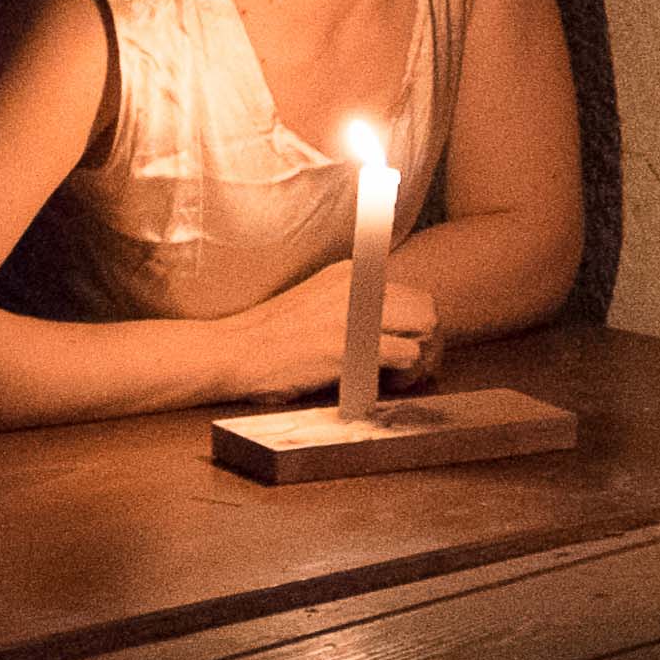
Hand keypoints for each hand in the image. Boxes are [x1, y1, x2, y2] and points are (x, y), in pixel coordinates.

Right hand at [218, 262, 438, 403]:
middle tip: (412, 366)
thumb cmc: (267, 337)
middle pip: (426, 305)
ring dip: (421, 356)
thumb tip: (382, 330)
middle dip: (427, 339)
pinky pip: (407, 354)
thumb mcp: (315, 302)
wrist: (232, 350)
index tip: (403, 347)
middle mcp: (360, 286)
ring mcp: (357, 314)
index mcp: (351, 274)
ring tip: (401, 377)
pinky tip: (386, 386)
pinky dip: (406, 374)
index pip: (409, 291)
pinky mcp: (352, 346)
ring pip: (426, 326)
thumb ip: (348, 305)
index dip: (413, 324)